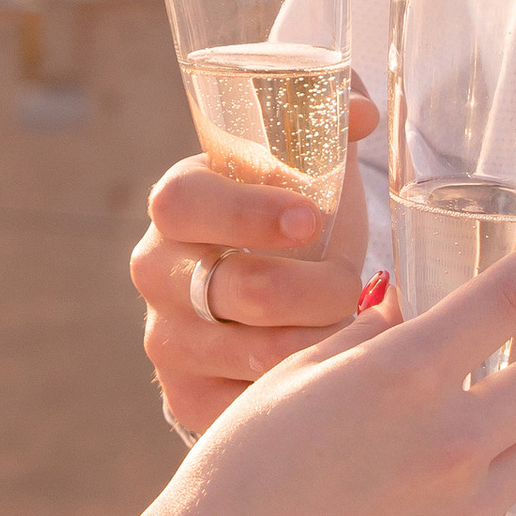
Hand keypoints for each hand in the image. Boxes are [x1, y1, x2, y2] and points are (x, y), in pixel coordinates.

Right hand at [90, 225, 515, 515]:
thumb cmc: (245, 468)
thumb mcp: (297, 375)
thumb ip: (365, 339)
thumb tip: (402, 314)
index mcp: (405, 375)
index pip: (502, 302)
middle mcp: (451, 440)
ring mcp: (465, 511)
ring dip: (511, 430)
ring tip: (473, 428)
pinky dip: (474, 497)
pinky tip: (425, 499)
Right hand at [132, 88, 375, 440]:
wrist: (258, 303)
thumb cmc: (290, 222)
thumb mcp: (309, 170)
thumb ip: (332, 120)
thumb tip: (358, 112)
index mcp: (177, 205)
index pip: (186, 203)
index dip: (248, 213)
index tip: (312, 221)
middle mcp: (157, 272)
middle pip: (238, 289)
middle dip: (317, 292)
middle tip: (352, 288)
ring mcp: (166, 339)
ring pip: (259, 354)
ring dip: (319, 342)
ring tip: (347, 330)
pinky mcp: (186, 397)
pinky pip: (255, 403)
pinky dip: (300, 392)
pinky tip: (321, 374)